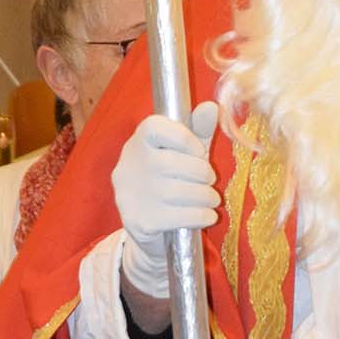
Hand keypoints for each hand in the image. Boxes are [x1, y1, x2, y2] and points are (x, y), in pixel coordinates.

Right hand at [112, 102, 220, 298]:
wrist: (149, 232)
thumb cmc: (171, 184)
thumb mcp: (186, 154)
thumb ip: (198, 131)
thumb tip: (211, 106)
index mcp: (137, 143)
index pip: (155, 128)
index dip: (184, 137)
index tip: (199, 151)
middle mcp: (128, 167)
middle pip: (173, 163)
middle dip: (202, 174)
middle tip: (210, 181)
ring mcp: (129, 196)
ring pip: (179, 192)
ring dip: (205, 197)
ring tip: (211, 200)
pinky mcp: (138, 222)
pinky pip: (179, 217)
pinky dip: (201, 216)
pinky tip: (207, 217)